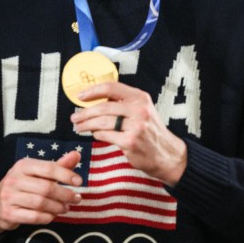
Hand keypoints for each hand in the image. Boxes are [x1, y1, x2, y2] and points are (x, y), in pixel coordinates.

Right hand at [0, 148, 82, 235]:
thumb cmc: (22, 186)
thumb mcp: (36, 173)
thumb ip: (57, 166)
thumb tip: (77, 154)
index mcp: (22, 166)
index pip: (48, 168)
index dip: (66, 175)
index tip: (79, 182)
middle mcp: (14, 179)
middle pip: (46, 188)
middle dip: (65, 194)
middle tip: (76, 199)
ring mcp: (10, 197)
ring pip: (41, 203)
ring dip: (58, 207)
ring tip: (66, 208)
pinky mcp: (9, 213)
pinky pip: (34, 217)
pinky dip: (47, 217)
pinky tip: (53, 215)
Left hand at [72, 82, 186, 186]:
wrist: (168, 155)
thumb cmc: (151, 131)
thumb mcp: (142, 110)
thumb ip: (122, 102)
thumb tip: (94, 98)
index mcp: (140, 97)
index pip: (111, 87)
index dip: (92, 91)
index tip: (80, 96)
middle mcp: (139, 110)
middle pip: (103, 107)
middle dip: (85, 112)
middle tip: (74, 117)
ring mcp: (135, 127)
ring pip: (101, 122)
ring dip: (86, 124)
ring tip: (79, 126)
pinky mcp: (130, 142)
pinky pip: (105, 136)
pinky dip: (97, 135)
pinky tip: (94, 134)